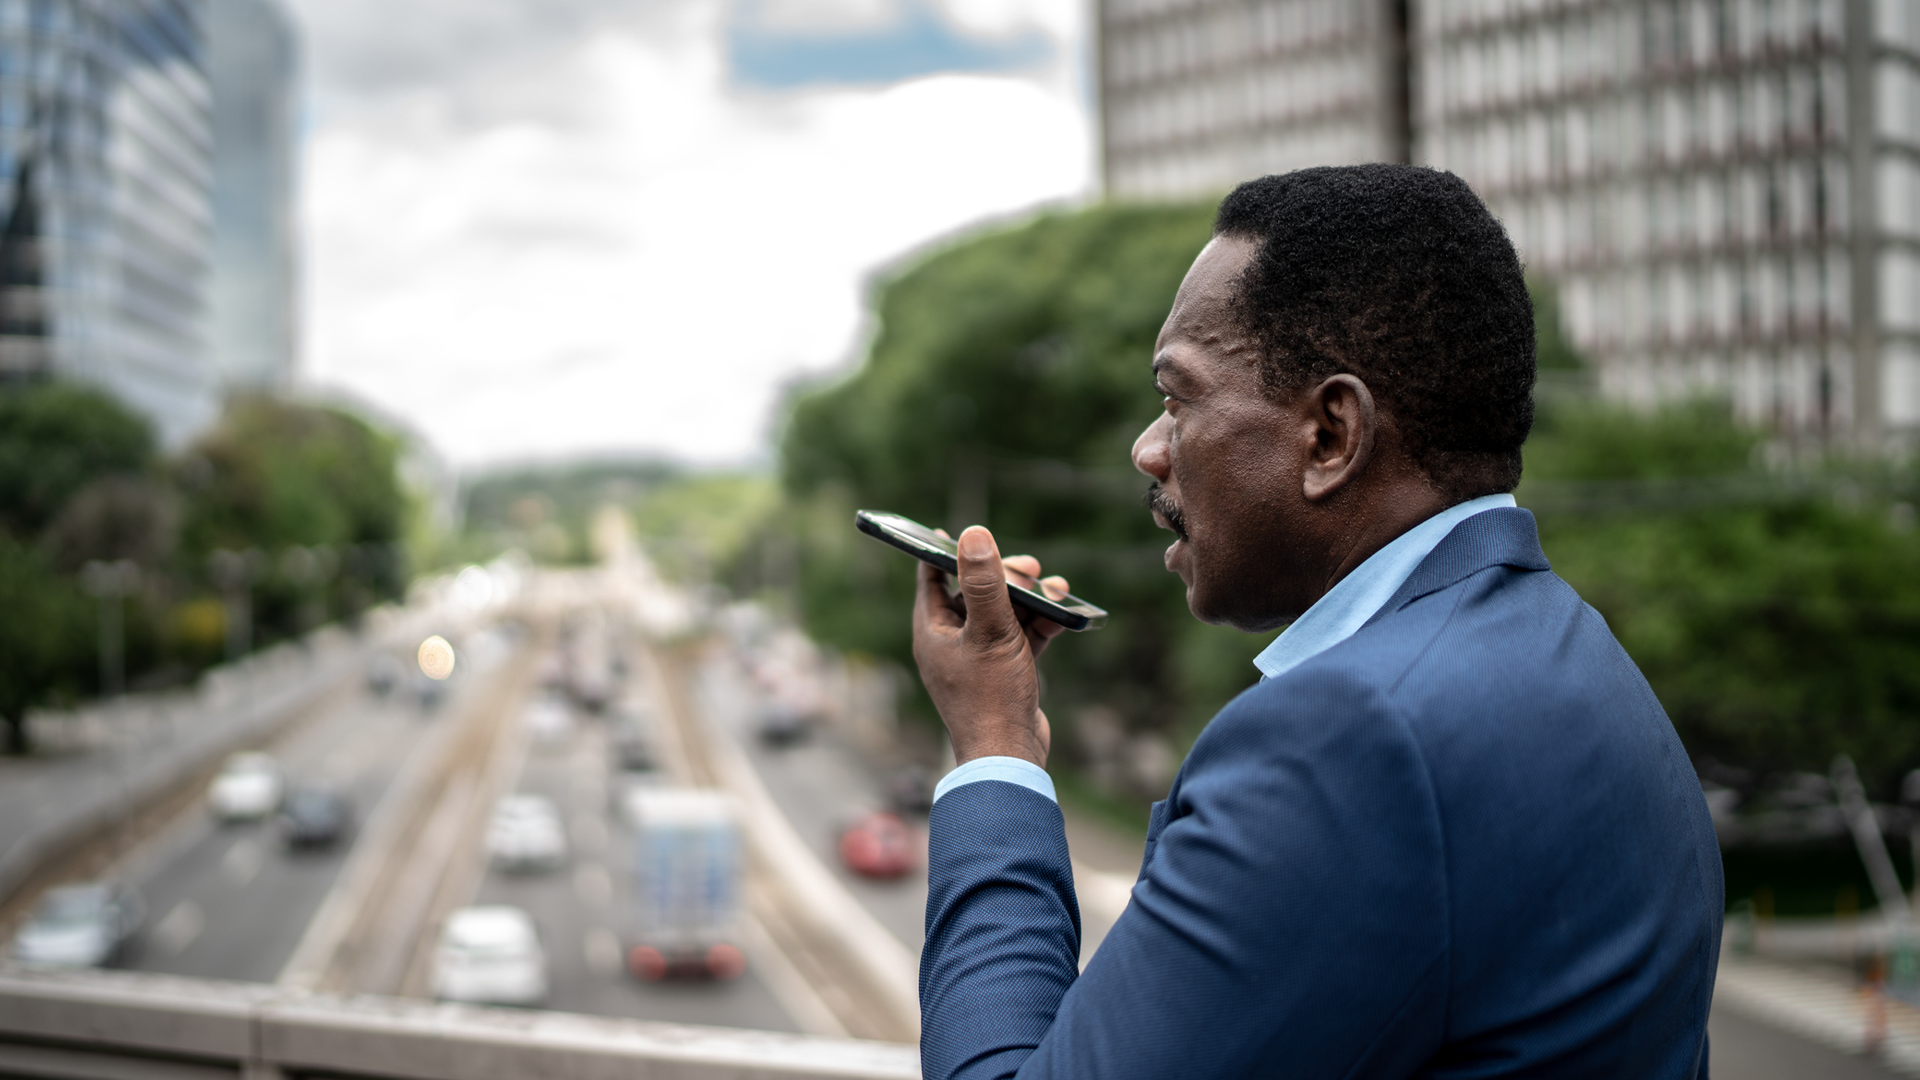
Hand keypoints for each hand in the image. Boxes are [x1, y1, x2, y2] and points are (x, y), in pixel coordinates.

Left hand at [911, 526, 1070, 767]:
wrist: (1010, 756)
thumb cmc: (991, 696)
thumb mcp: (990, 631)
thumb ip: (985, 583)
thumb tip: (973, 533)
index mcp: (933, 632)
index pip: (931, 578)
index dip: (943, 552)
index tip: (954, 531)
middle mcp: (951, 643)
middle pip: (975, 594)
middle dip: (1004, 576)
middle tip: (1030, 566)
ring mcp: (978, 659)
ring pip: (1002, 615)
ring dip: (1029, 599)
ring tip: (1055, 586)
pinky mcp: (1003, 672)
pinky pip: (1020, 637)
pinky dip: (1040, 624)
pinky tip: (1063, 613)